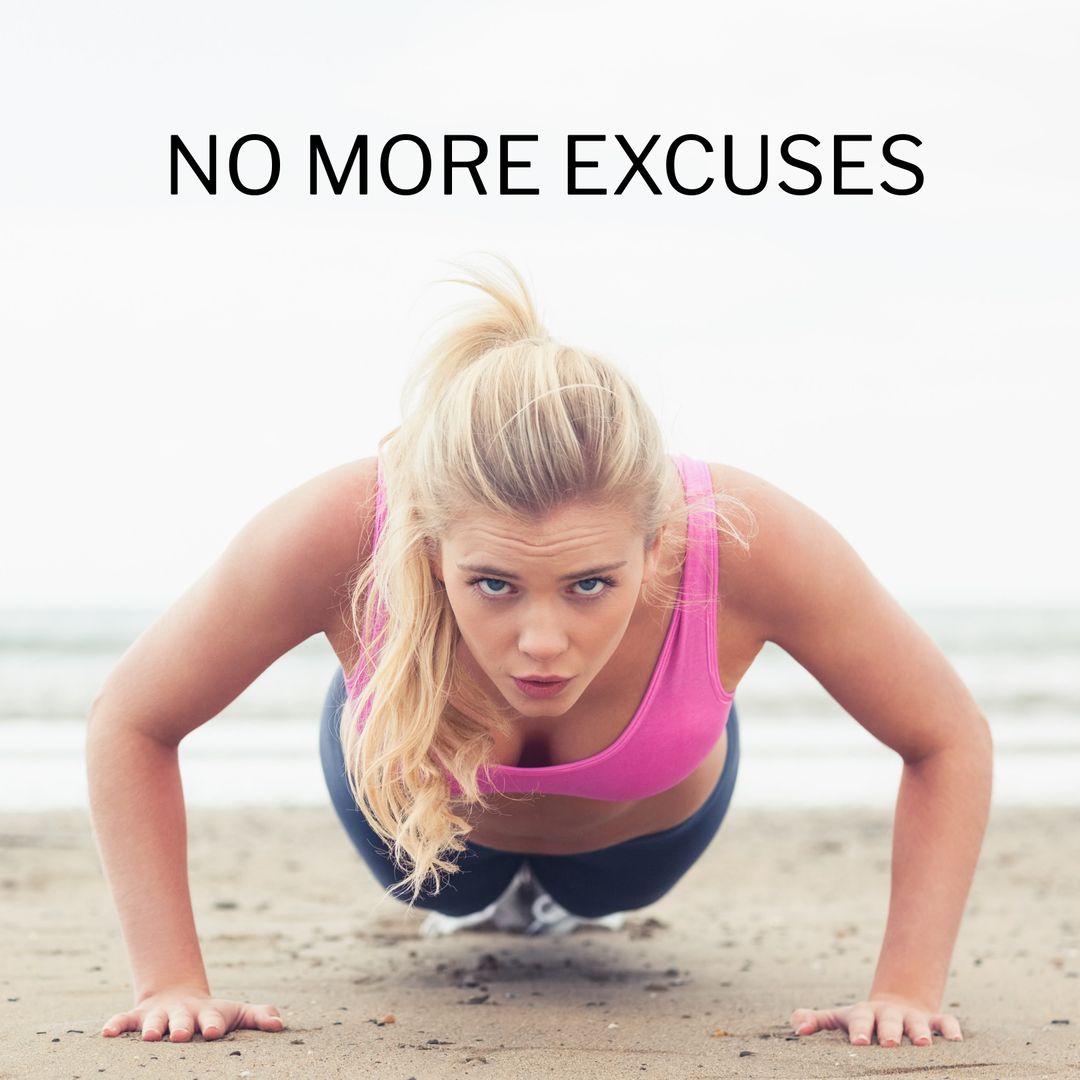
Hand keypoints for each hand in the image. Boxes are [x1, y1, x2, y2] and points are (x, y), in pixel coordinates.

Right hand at [101, 987, 284, 1041]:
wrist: (179, 995)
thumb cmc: (212, 1014)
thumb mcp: (235, 1013)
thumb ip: (257, 1017)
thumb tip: (280, 1024)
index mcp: (206, 1015)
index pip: (212, 1019)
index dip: (214, 1024)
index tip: (215, 1031)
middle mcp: (182, 1015)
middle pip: (182, 1020)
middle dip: (182, 1027)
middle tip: (181, 1035)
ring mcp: (159, 1016)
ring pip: (154, 1021)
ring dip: (152, 1028)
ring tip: (152, 1035)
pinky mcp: (138, 1018)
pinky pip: (124, 1020)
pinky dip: (116, 1025)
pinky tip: (106, 1033)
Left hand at [790, 994, 963, 1047]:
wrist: (894, 1004)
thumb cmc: (862, 1021)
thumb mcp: (839, 1018)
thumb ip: (816, 1020)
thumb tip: (796, 1025)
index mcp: (865, 1014)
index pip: (860, 1020)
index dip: (860, 1030)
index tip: (859, 1043)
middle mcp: (889, 1015)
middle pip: (890, 1021)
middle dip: (890, 1032)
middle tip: (890, 1044)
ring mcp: (913, 1018)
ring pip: (918, 1024)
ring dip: (921, 1033)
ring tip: (925, 1045)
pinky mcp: (934, 1022)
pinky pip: (945, 1022)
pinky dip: (951, 1029)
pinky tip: (956, 1041)